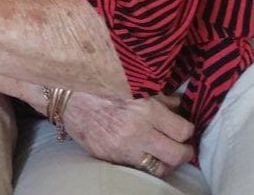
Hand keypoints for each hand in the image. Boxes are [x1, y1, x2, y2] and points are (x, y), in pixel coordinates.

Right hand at [64, 92, 194, 175]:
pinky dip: (142, 161)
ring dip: (165, 162)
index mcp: (144, 109)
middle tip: (181, 146)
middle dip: (184, 152)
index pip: (183, 131)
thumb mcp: (133, 85)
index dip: (187, 130)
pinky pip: (136, 167)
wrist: (66, 96)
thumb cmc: (100, 86)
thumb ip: (159, 98)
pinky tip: (139, 150)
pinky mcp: (109, 157)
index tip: (183, 129)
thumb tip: (179, 107)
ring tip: (161, 152)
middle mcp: (136, 131)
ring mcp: (121, 148)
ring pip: (159, 168)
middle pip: (177, 155)